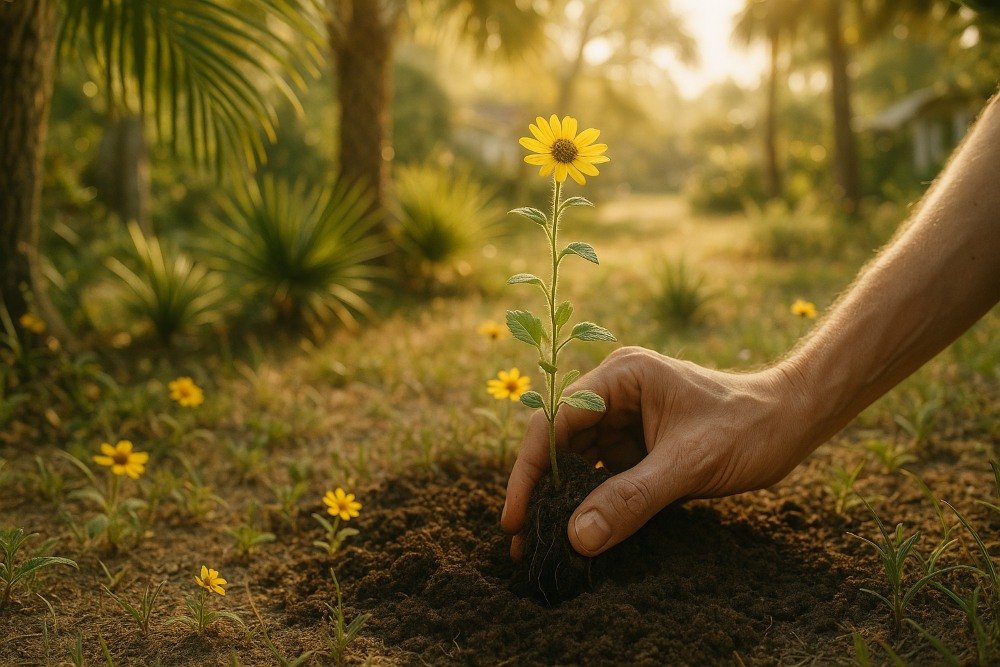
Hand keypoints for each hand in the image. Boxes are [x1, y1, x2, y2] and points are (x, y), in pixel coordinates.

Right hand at [500, 346, 804, 557]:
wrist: (793, 421)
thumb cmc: (748, 428)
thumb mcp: (688, 465)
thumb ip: (631, 499)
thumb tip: (575, 538)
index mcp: (620, 376)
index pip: (555, 421)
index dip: (530, 470)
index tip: (516, 517)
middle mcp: (614, 391)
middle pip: (558, 441)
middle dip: (540, 489)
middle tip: (522, 540)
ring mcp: (624, 417)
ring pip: (576, 460)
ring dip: (560, 499)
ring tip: (541, 543)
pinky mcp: (637, 442)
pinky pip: (601, 473)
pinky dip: (589, 502)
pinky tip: (577, 531)